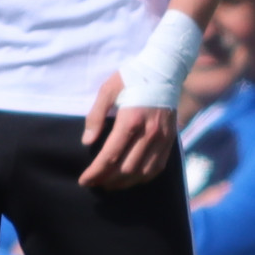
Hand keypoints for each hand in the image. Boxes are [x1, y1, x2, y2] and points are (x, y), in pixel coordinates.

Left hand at [77, 74, 177, 189]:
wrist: (166, 70)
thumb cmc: (133, 77)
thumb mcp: (108, 89)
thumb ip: (96, 116)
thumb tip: (87, 142)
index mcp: (131, 120)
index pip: (110, 156)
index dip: (95, 173)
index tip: (84, 180)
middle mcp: (148, 133)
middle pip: (125, 169)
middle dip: (106, 180)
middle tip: (94, 183)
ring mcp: (162, 139)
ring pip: (142, 173)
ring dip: (123, 183)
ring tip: (109, 184)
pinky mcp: (170, 141)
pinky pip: (157, 168)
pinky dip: (142, 178)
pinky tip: (130, 179)